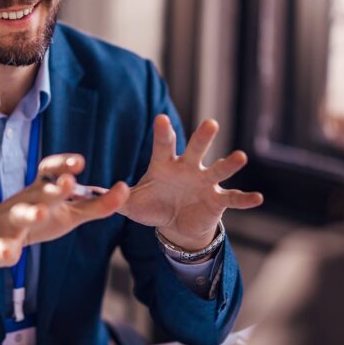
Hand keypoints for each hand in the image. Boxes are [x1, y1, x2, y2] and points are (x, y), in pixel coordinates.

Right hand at [0, 154, 127, 289]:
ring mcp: (13, 220)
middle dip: (55, 188)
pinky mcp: (2, 242)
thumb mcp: (71, 212)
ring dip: (30, 213)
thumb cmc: (42, 217)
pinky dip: (6, 251)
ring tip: (40, 213)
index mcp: (44, 189)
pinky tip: (10, 256)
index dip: (64, 163)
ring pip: (20, 214)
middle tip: (70, 182)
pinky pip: (3, 246)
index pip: (51, 170)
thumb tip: (125, 190)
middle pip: (41, 191)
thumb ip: (98, 204)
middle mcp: (28, 200)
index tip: (80, 162)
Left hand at [119, 115, 262, 251]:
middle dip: (203, 137)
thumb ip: (113, 197)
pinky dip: (245, 199)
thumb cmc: (152, 207)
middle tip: (210, 123)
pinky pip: (233, 198)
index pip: (163, 145)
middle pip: (196, 149)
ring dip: (229, 164)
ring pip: (217, 169)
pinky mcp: (217, 200)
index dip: (163, 133)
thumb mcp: (131, 204)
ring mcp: (205, 183)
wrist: (175, 225)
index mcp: (165, 165)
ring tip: (240, 157)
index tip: (161, 119)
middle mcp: (188, 168)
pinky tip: (258, 197)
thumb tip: (85, 193)